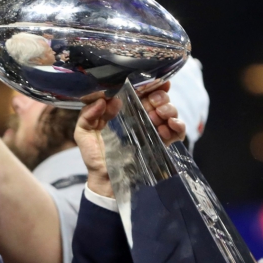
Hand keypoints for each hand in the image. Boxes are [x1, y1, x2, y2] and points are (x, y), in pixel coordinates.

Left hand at [74, 82, 186, 197]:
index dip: (149, 84)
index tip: (154, 82)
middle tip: (153, 103)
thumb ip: (87, 115)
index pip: (140, 92)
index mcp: (124, 111)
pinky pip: (178, 131)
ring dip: (169, 109)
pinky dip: (178, 125)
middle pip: (158, 99)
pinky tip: (170, 125)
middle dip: (159, 97)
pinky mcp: (161, 144)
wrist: (105, 181)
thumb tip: (103, 100)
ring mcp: (153, 130)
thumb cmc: (94, 156)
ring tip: (159, 115)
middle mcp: (140, 118)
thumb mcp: (84, 133)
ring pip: (169, 112)